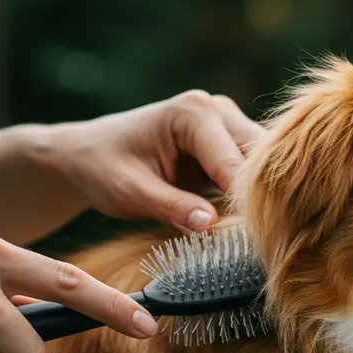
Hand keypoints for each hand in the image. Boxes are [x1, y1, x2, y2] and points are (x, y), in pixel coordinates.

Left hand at [33, 90, 264, 231]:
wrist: (88, 155)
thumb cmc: (102, 168)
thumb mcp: (130, 192)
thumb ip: (171, 206)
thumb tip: (212, 226)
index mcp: (193, 112)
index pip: (234, 162)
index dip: (245, 203)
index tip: (253, 241)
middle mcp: (217, 110)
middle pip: (261, 158)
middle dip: (261, 199)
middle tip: (261, 242)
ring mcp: (226, 125)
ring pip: (264, 165)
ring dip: (261, 199)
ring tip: (257, 237)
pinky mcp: (227, 146)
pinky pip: (253, 173)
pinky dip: (253, 198)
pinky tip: (249, 227)